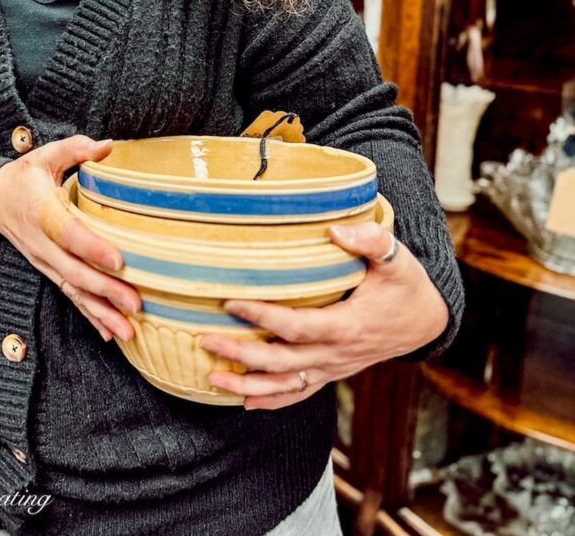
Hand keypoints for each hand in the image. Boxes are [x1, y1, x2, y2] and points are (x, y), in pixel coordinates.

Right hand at [0, 135, 139, 341]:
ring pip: (74, 291)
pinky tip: (110, 333)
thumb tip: (108, 146)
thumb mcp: (45, 155)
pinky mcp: (49, 270)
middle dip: (106, 290)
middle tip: (136, 303)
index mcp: (42, 211)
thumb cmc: (25, 176)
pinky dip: (90, 316)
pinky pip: (70, 296)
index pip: (68, 233)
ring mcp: (44, 261)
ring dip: (102, 312)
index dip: (92, 248)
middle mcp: (42, 243)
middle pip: (74, 271)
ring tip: (129, 330)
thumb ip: (76, 149)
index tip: (118, 260)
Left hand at [199, 222, 448, 409]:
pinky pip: (300, 393)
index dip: (262, 316)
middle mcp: (337, 354)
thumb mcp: (397, 258)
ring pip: (286, 386)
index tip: (230, 302)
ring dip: (247, 386)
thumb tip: (335, 229)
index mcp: (347, 326)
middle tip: (205, 339)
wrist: (426, 321)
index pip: (296, 326)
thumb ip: (370, 241)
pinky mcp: (333, 372)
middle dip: (241, 354)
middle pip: (282, 362)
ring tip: (211, 378)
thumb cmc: (407, 286)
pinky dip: (271, 401)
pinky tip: (244, 402)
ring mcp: (334, 367)